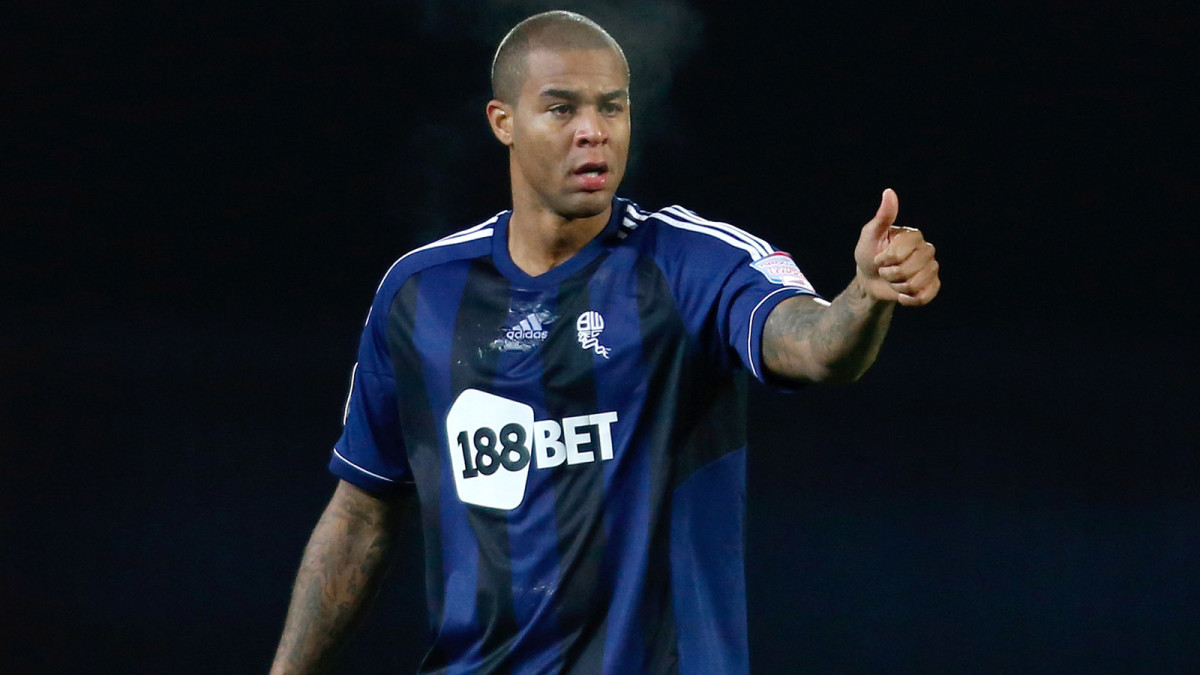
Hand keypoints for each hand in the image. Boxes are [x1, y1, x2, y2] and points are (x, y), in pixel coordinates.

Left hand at [853, 189, 939, 305]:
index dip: (886, 258)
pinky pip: (925, 296)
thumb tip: (889, 192)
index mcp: (913, 236)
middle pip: (911, 269)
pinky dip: (909, 299)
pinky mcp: (932, 285)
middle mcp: (927, 249)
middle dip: (890, 274)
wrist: (869, 280)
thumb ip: (882, 216)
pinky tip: (901, 295)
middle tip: (885, 270)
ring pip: (917, 284)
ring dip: (897, 287)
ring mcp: (931, 268)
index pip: (903, 251)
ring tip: (893, 280)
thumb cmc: (868, 254)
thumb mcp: (870, 235)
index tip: (879, 257)